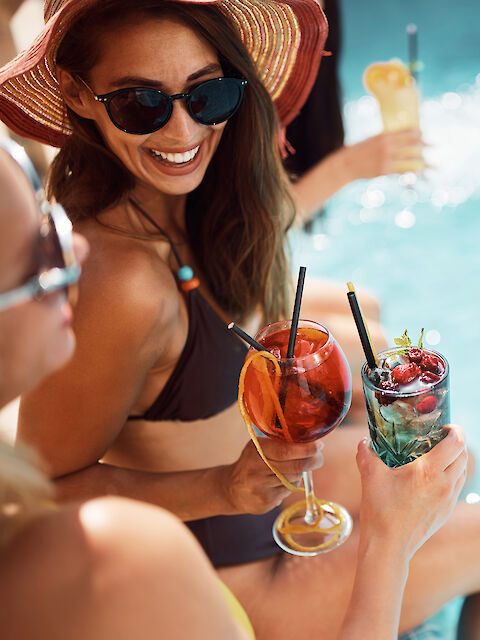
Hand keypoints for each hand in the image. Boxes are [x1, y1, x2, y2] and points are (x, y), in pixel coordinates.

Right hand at [225, 438, 323, 514]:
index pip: (285, 450)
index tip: (319, 445)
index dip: (306, 449)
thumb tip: (309, 442)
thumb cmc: (251, 463)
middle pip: (294, 466)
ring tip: (298, 468)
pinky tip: (284, 481)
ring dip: (301, 473)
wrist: (231, 489)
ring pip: (294, 478)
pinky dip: (292, 484)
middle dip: (312, 461)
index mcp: (255, 450)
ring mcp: (260, 487)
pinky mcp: (266, 501)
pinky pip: (288, 490)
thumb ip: (278, 444)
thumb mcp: (258, 448)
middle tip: (319, 457)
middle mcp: (255, 468)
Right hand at [342, 129, 425, 179]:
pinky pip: (401, 171)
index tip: (424, 134)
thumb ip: (386, 139)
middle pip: (411, 145)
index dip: (418, 133)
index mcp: (385, 136)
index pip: (407, 133)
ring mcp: (386, 160)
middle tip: (435, 145)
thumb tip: (399, 138)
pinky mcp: (384, 171)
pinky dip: (411, 172)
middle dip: (425, 146)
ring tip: (431, 164)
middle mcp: (387, 147)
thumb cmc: (359, 151)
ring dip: (422, 162)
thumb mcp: (372, 140)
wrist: (346, 165)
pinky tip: (418, 172)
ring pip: (409, 160)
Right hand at [356, 424, 466, 558]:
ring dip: (456, 460)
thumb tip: (363, 441)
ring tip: (439, 455)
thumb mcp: (369, 475)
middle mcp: (444, 485)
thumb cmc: (380, 509)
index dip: (456, 431)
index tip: (448, 426)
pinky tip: (433, 478)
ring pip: (462, 473)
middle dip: (458, 443)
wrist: (388, 546)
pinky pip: (455, 488)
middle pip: (464, 457)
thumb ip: (366, 453)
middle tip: (443, 437)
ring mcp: (447, 500)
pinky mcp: (445, 513)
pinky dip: (451, 477)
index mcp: (428, 472)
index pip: (456, 444)